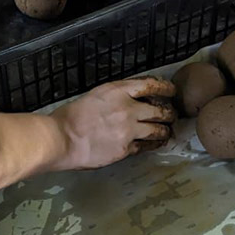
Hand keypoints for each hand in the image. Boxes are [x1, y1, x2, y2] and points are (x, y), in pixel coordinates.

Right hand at [50, 77, 175, 170]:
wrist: (62, 138)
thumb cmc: (70, 116)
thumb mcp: (95, 96)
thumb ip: (114, 97)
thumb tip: (128, 101)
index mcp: (117, 91)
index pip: (150, 86)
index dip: (165, 88)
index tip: (171, 90)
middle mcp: (128, 109)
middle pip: (159, 110)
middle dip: (168, 113)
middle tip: (171, 115)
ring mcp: (129, 130)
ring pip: (157, 130)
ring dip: (164, 131)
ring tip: (167, 132)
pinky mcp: (126, 148)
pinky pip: (145, 146)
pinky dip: (152, 144)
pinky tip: (155, 144)